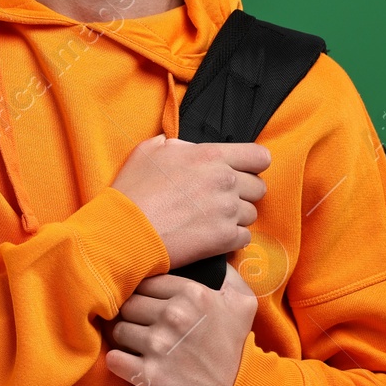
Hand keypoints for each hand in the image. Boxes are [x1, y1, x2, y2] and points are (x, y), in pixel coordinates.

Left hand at [103, 263, 258, 385]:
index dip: (146, 294)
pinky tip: (130, 363)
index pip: (146, 281)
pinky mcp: (149, 375)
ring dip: (126, 338)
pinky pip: (114, 359)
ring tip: (140, 346)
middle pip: (128, 303)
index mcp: (191, 293)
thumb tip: (211, 257)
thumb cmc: (235, 347)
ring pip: (118, 329)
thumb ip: (226, 273)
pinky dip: (118, 362)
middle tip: (143, 326)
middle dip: (134, 315)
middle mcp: (173, 316)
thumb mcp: (242, 302)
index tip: (150, 306)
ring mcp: (159, 346)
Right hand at [111, 134, 269, 267]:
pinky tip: (210, 237)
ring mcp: (227, 211)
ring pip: (251, 214)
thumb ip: (175, 145)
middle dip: (243, 194)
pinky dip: (231, 240)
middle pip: (258, 188)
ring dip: (235, 218)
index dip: (253, 165)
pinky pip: (244, 238)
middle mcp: (225, 181)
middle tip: (219, 201)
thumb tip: (183, 148)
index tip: (242, 173)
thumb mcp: (149, 151)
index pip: (259, 156)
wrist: (126, 230)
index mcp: (210, 156)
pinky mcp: (224, 238)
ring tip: (209, 221)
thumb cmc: (133, 190)